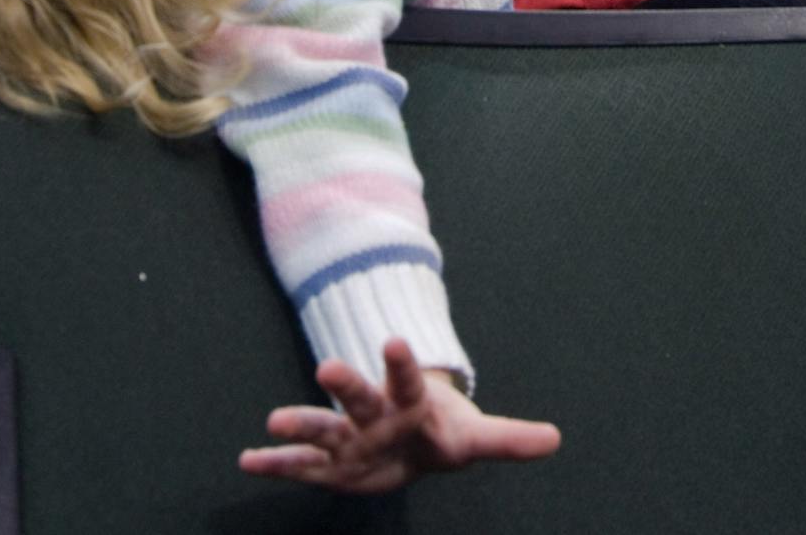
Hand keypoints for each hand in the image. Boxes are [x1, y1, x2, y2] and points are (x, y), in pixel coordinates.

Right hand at [239, 339, 559, 493]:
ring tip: (274, 420)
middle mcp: (375, 414)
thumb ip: (509, 439)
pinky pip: (301, 464)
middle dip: (347, 384)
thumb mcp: (475, 438)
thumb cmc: (440, 433)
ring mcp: (349, 436)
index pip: (410, 381)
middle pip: (361, 396)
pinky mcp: (331, 462)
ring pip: (323, 427)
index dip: (404, 364)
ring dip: (301, 422)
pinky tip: (248, 461)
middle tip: (327, 367)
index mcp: (411, 404)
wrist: (408, 433)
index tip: (393, 340)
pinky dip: (276, 463)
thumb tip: (556, 438)